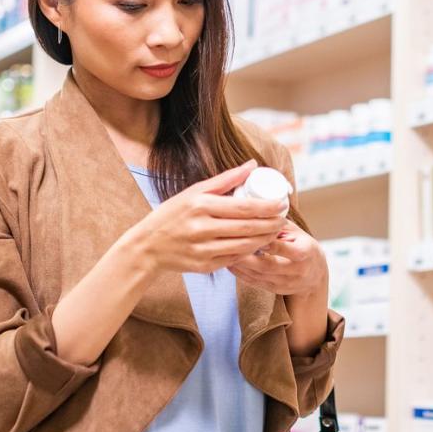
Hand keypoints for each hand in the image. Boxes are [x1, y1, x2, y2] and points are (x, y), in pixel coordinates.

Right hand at [123, 160, 288, 275]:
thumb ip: (225, 179)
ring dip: (266, 239)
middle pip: (248, 227)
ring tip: (277, 230)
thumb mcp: (194, 191)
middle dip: (272, 223)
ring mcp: (203, 249)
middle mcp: (202, 228)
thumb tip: (252, 165)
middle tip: (285, 217)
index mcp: (201, 205)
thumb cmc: (173, 214)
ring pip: (245, 246)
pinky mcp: (204, 266)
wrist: (147, 246)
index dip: (268, 207)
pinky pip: (235, 259)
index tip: (282, 202)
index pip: (244, 207)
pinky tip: (260, 244)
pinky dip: (250, 252)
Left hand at [229, 223, 327, 297]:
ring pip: (258, 275)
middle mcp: (297, 270)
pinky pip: (254, 282)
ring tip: (223, 253)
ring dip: (240, 265)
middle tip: (229, 244)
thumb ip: (278, 224)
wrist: (314, 275)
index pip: (285, 248)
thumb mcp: (297, 232)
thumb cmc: (302, 245)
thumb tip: (256, 211)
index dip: (268, 243)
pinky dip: (240, 273)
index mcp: (305, 252)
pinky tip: (229, 263)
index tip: (251, 234)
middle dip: (247, 256)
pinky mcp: (276, 289)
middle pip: (268, 265)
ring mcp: (286, 283)